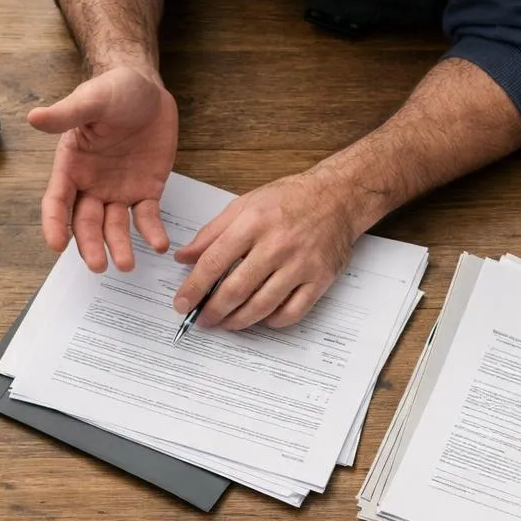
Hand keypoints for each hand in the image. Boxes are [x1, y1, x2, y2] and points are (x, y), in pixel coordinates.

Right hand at [30, 66, 178, 271]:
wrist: (148, 90)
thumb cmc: (114, 90)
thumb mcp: (91, 100)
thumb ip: (66, 114)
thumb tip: (34, 118)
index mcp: (71, 166)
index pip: (57, 201)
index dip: (55, 223)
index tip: (57, 244)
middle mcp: (92, 184)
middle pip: (86, 222)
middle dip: (90, 245)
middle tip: (98, 265)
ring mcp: (119, 191)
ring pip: (115, 226)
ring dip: (119, 246)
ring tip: (126, 264)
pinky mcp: (146, 191)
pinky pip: (148, 217)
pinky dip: (152, 232)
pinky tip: (159, 244)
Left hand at [173, 166, 366, 330]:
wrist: (338, 196)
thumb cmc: (290, 199)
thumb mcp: (244, 205)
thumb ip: (211, 233)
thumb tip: (184, 258)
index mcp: (253, 223)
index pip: (214, 263)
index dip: (193, 288)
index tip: (182, 303)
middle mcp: (277, 245)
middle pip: (236, 290)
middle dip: (213, 311)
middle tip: (202, 320)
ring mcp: (301, 264)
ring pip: (262, 306)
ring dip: (238, 321)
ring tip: (226, 323)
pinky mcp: (320, 279)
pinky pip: (292, 312)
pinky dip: (273, 321)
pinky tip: (262, 318)